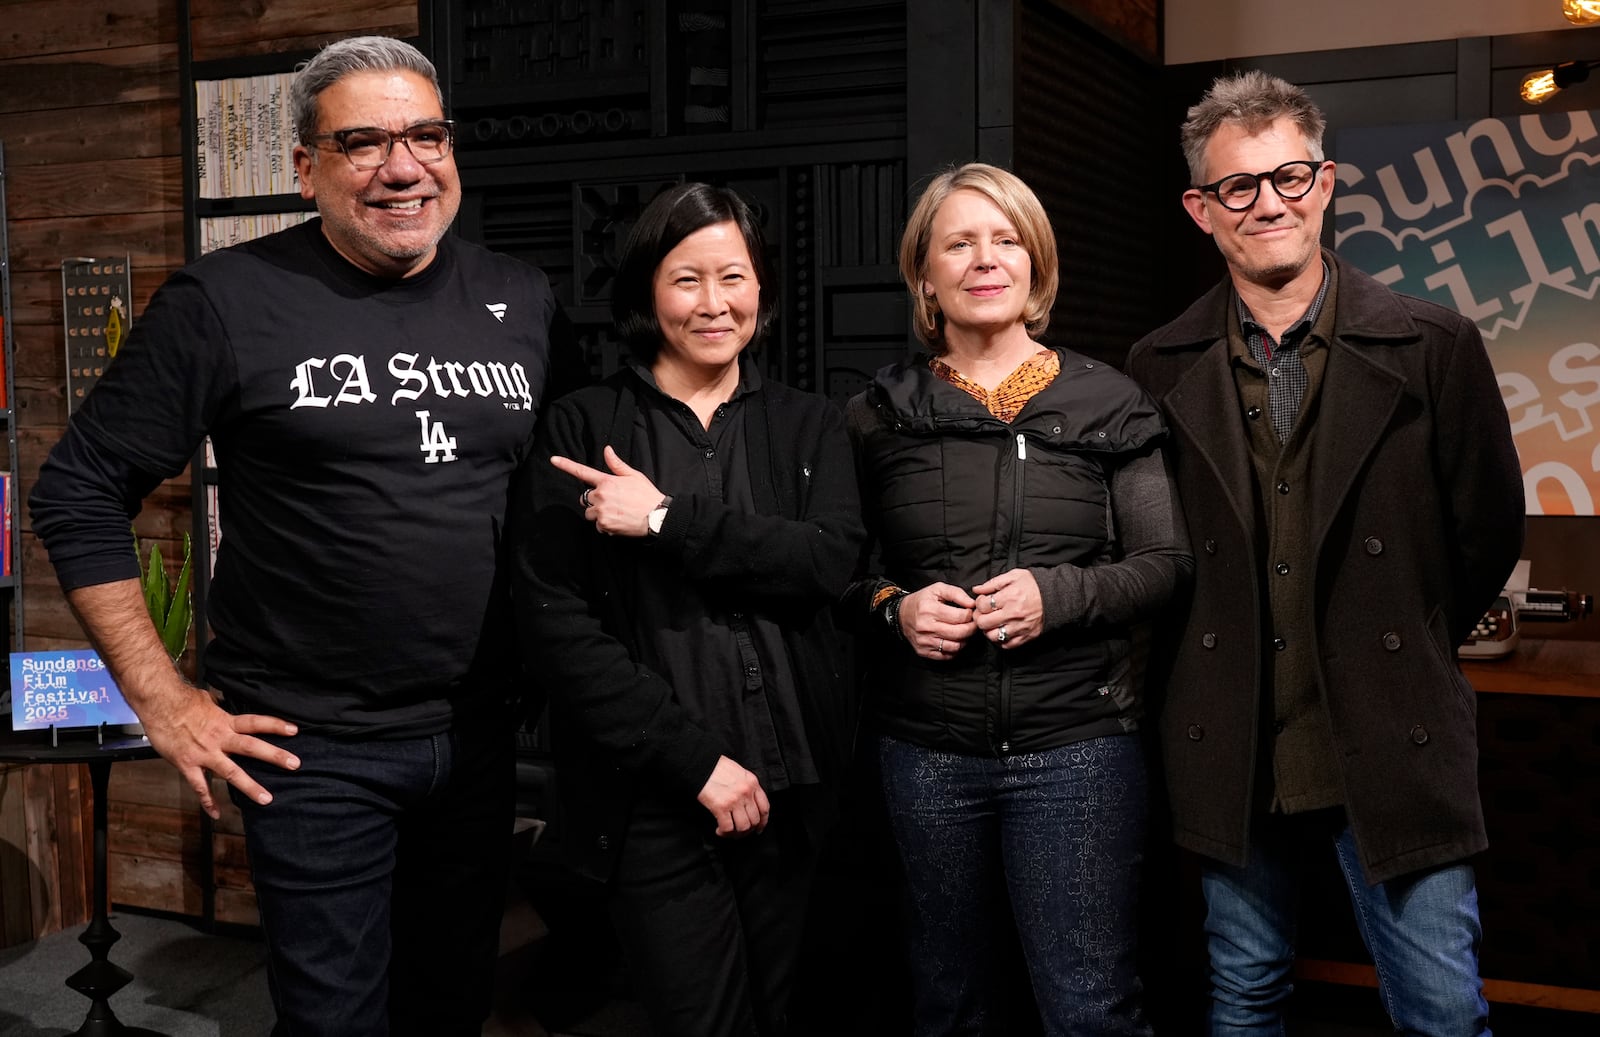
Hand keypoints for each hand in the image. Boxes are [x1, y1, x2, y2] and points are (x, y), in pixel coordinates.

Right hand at [139, 681, 299, 818]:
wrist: (158, 704)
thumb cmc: (180, 700)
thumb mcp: (206, 701)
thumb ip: (218, 708)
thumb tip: (221, 704)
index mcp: (225, 721)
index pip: (256, 722)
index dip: (275, 725)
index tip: (294, 731)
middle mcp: (219, 738)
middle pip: (251, 747)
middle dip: (274, 756)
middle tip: (295, 764)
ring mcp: (204, 753)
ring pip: (231, 772)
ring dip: (250, 786)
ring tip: (266, 798)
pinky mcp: (187, 764)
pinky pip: (200, 787)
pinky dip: (208, 801)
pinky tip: (217, 814)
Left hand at [551, 445, 663, 537]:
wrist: (657, 517)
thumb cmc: (647, 495)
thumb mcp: (634, 476)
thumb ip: (616, 465)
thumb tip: (606, 450)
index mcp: (607, 481)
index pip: (582, 472)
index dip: (566, 465)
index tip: (553, 459)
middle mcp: (601, 495)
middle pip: (585, 498)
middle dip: (594, 500)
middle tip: (611, 503)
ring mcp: (601, 511)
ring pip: (589, 513)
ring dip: (598, 514)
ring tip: (616, 513)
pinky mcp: (604, 525)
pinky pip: (597, 526)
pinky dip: (605, 526)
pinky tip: (618, 522)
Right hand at [697, 755, 769, 836]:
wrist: (701, 763)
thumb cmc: (717, 767)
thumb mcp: (739, 772)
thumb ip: (747, 786)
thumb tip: (748, 804)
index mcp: (752, 783)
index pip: (764, 808)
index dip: (763, 822)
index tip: (758, 828)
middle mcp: (746, 792)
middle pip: (754, 820)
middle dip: (747, 830)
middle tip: (739, 833)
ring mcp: (735, 800)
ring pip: (743, 827)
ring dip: (736, 834)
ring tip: (729, 832)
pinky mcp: (721, 807)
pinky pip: (728, 827)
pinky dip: (724, 832)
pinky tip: (719, 830)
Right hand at [899, 582, 977, 659]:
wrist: (901, 615)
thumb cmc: (922, 601)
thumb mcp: (937, 589)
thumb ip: (957, 593)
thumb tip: (972, 604)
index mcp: (929, 609)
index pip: (960, 616)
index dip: (971, 614)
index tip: (971, 613)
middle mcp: (926, 627)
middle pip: (959, 633)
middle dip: (972, 628)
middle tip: (974, 624)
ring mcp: (924, 641)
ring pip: (955, 646)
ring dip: (965, 640)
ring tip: (964, 632)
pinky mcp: (924, 651)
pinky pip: (946, 655)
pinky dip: (955, 649)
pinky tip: (954, 640)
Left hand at [972, 569, 1043, 648]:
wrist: (1056, 596)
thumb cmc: (1034, 585)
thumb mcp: (1014, 576)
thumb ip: (993, 583)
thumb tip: (976, 589)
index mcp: (1009, 597)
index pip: (982, 606)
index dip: (978, 603)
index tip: (983, 602)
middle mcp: (1013, 614)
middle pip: (984, 623)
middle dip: (980, 618)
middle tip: (983, 614)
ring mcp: (1020, 627)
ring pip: (993, 636)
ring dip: (988, 631)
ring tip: (991, 624)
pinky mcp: (1026, 637)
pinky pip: (1007, 645)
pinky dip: (1000, 640)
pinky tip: (1001, 631)